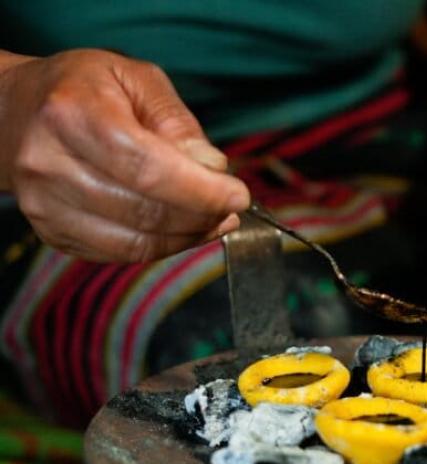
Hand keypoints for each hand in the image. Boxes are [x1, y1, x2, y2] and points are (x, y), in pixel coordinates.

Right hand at [0, 49, 249, 261]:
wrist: (14, 112)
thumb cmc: (82, 90)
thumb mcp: (135, 80)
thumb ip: (178, 123)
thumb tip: (212, 166)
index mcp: (73, 114)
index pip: (148, 168)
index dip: (201, 190)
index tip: (238, 195)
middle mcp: (50, 163)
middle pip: (145, 211)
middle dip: (202, 216)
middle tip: (231, 208)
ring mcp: (46, 204)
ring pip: (136, 242)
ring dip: (188, 236)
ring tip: (215, 219)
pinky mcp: (52, 232)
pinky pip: (121, 253)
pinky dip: (162, 247)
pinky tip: (184, 228)